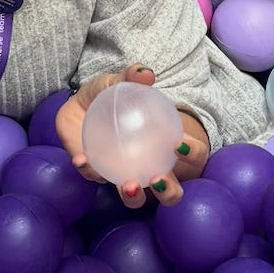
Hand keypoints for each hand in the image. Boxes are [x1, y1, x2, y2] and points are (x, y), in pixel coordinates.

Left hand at [55, 63, 209, 209]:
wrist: (79, 100)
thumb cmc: (109, 93)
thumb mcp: (120, 80)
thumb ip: (132, 76)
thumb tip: (146, 74)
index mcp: (163, 142)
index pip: (192, 154)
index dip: (194, 154)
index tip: (181, 146)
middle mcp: (148, 165)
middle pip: (170, 191)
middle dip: (170, 193)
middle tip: (158, 180)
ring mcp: (123, 173)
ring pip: (135, 198)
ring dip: (134, 197)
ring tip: (129, 186)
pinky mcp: (96, 173)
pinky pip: (94, 176)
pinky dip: (89, 170)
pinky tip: (83, 160)